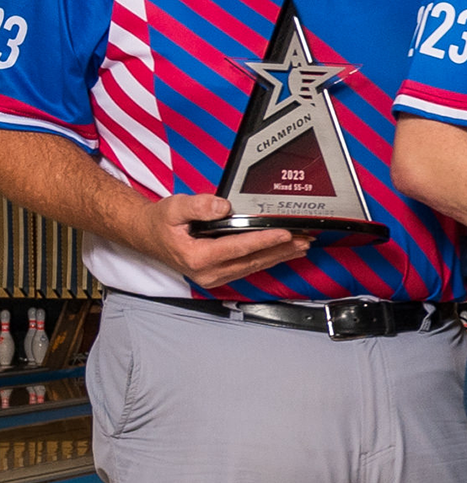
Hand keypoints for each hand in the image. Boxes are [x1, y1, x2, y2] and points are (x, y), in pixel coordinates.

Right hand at [138, 194, 311, 287]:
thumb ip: (198, 206)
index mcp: (196, 257)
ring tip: (301, 245)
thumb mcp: (174, 207)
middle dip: (281, 250)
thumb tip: (223, 206)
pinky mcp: (219, 274)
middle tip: (304, 240)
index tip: (284, 233)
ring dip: (279, 256)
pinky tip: (283, 252)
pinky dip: (268, 258)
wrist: (147, 235)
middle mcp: (207, 272)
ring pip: (254, 266)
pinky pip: (249, 267)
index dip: (264, 240)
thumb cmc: (160, 223)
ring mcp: (214, 276)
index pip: (238, 247)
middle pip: (252, 260)